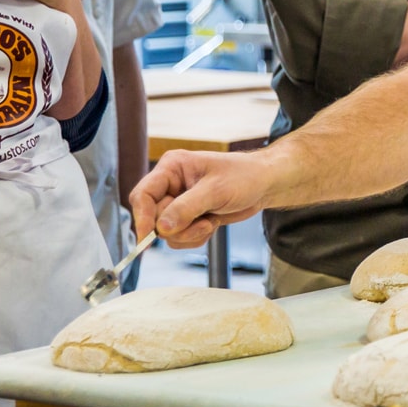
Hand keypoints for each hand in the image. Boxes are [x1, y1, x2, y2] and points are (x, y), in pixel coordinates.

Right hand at [130, 149, 277, 248]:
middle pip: (153, 218)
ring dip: (189, 234)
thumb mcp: (216, 190)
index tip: (148, 238)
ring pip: (166, 232)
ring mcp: (179, 203)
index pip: (143, 195)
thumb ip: (186, 209)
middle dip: (178, 227)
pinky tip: (212, 224)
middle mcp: (171, 185)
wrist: (265, 184)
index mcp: (171, 168)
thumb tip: (161, 228)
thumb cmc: (244, 176)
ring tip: (210, 222)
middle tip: (203, 223)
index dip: (142, 218)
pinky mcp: (188, 217)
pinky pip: (180, 237)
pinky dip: (195, 237)